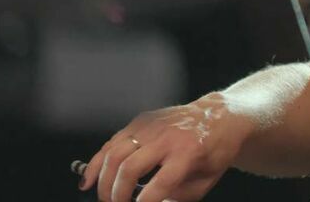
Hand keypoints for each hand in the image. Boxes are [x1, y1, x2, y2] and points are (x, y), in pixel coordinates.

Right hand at [80, 93, 252, 201]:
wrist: (221, 117)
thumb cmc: (214, 151)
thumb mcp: (205, 181)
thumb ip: (177, 199)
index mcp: (188, 153)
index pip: (159, 184)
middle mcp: (167, 137)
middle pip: (129, 168)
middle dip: (116, 195)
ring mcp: (152, 126)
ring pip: (114, 153)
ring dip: (102, 181)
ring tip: (105, 198)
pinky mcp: (141, 121)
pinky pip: (112, 142)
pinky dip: (96, 162)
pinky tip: (88, 180)